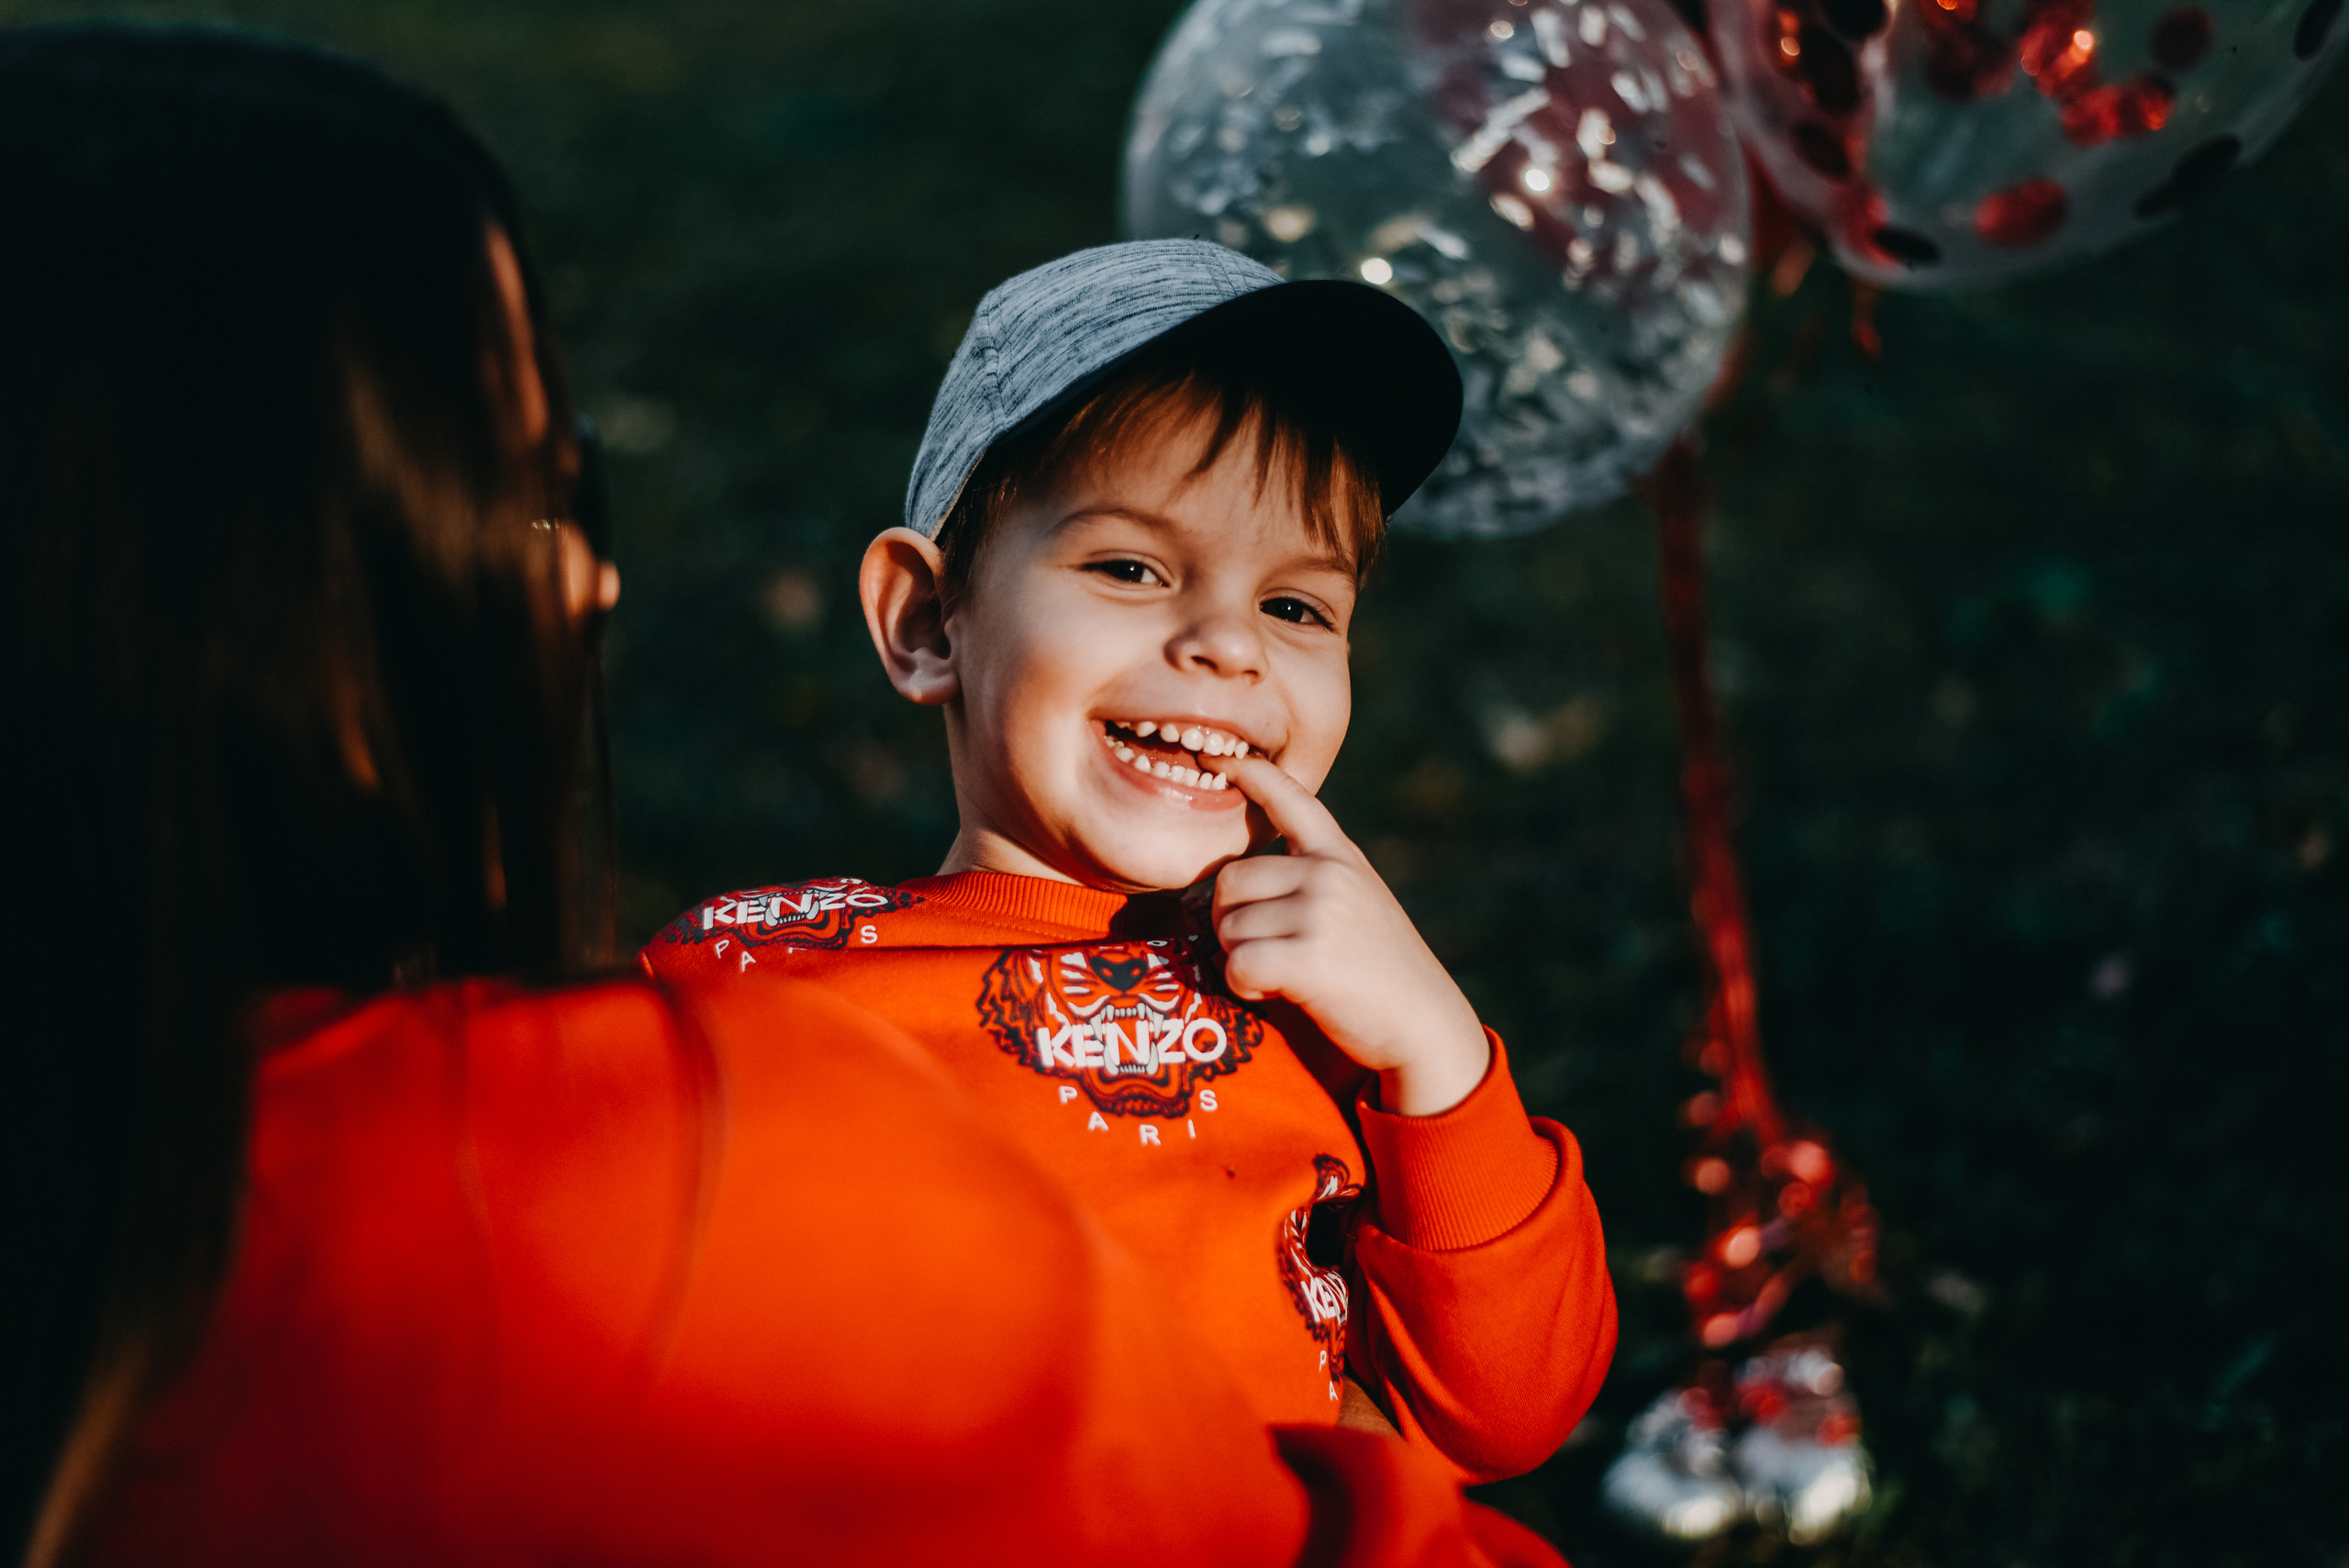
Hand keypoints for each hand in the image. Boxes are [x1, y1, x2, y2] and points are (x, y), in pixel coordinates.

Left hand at [1211, 756, 1490, 1115]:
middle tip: (1267, 950)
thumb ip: (1311, 879)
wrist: (1425, 1026)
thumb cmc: (1380, 972)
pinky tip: (1276, 992)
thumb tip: (1229, 883)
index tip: (1213, 752)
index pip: (1290, 798)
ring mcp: (1321, 912)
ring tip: (1284, 973)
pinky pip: (1237, 964)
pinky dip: (1245, 986)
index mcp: (1340, 855)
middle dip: (1231, 921)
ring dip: (1241, 959)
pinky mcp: (1309, 957)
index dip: (1248, 772)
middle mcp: (1329, 873)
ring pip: (1228, 927)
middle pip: (1228, 881)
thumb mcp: (1357, 902)